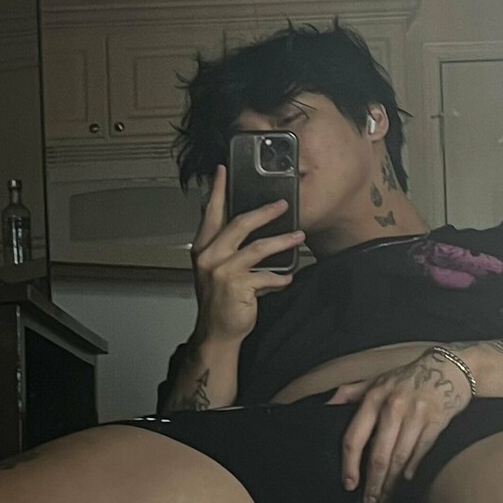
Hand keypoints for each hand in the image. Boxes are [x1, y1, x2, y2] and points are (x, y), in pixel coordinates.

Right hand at [190, 164, 304, 345]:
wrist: (216, 332)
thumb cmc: (219, 299)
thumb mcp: (215, 267)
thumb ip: (226, 246)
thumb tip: (247, 224)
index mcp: (203, 247)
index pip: (210, 212)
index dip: (217, 190)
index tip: (223, 170)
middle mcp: (209, 256)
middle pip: (239, 223)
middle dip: (265, 211)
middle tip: (283, 204)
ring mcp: (221, 271)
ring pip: (258, 247)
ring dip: (282, 241)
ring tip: (299, 236)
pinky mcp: (237, 286)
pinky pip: (266, 276)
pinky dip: (280, 278)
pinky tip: (288, 278)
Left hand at [329, 349, 470, 502]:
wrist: (449, 367)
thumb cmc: (408, 377)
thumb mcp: (378, 380)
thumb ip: (351, 392)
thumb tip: (325, 404)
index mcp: (374, 397)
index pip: (355, 437)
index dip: (350, 464)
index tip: (349, 484)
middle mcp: (393, 406)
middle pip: (378, 455)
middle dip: (373, 484)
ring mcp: (416, 414)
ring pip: (399, 457)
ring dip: (392, 482)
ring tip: (386, 498)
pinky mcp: (437, 420)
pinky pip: (421, 450)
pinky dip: (413, 467)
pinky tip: (406, 480)